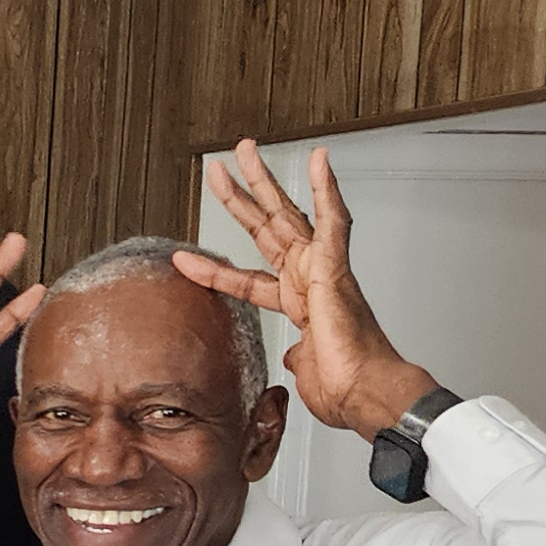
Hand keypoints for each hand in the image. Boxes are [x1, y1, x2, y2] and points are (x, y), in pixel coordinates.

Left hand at [181, 141, 432, 437]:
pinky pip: (332, 221)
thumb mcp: (303, 368)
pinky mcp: (335, 267)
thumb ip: (296, 355)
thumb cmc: (342, 387)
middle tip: (219, 169)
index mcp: (297, 303)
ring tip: (246, 150)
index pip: (245, 278)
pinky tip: (318, 160)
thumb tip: (296, 356)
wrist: (363, 395)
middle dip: (239, 198)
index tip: (182, 257)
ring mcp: (321, 269)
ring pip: (287, 213)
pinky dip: (325, 189)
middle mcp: (308, 279)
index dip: (212, 269)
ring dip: (264, 181)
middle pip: (265, 228)